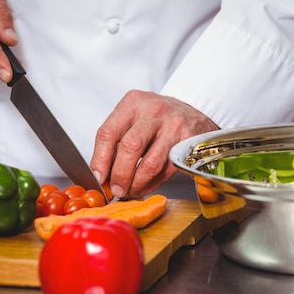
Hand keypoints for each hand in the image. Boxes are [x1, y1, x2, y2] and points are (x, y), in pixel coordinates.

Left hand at [90, 90, 219, 198]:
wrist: (195, 114)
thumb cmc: (159, 118)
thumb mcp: (136, 117)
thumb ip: (118, 140)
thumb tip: (102, 173)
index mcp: (133, 102)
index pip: (108, 132)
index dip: (100, 159)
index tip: (98, 177)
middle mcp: (153, 110)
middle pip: (129, 147)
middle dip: (119, 174)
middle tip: (116, 189)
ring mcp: (173, 125)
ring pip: (150, 163)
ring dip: (137, 183)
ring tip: (130, 191)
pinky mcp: (188, 141)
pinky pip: (167, 170)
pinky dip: (152, 184)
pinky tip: (145, 187)